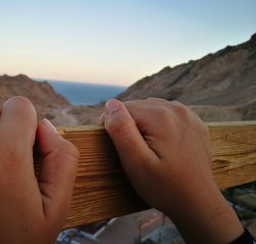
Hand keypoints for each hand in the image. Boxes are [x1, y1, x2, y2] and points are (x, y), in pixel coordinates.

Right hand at [103, 98, 242, 243]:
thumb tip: (111, 104)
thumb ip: (121, 130)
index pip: (123, 108)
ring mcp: (189, 115)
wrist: (198, 204)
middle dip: (130, 124)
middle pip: (138, 106)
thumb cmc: (164, 187)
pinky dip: (159, 125)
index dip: (115, 126)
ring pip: (152, 109)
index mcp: (160, 116)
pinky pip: (168, 115)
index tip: (120, 149)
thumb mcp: (136, 162)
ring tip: (147, 149)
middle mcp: (176, 109)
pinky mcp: (195, 124)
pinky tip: (162, 144)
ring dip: (144, 124)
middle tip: (134, 152)